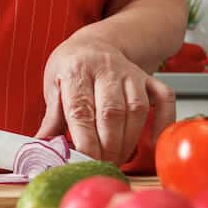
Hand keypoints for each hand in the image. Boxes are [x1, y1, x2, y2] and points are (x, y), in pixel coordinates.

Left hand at [36, 38, 175, 164]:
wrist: (95, 43)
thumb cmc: (72, 67)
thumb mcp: (53, 85)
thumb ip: (52, 118)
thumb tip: (42, 146)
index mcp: (77, 71)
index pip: (81, 110)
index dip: (85, 140)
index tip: (84, 161)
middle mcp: (106, 70)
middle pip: (111, 113)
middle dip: (107, 146)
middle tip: (101, 165)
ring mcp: (131, 74)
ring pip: (136, 109)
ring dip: (129, 140)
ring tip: (117, 159)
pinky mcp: (149, 79)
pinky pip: (165, 100)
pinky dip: (163, 122)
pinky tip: (151, 144)